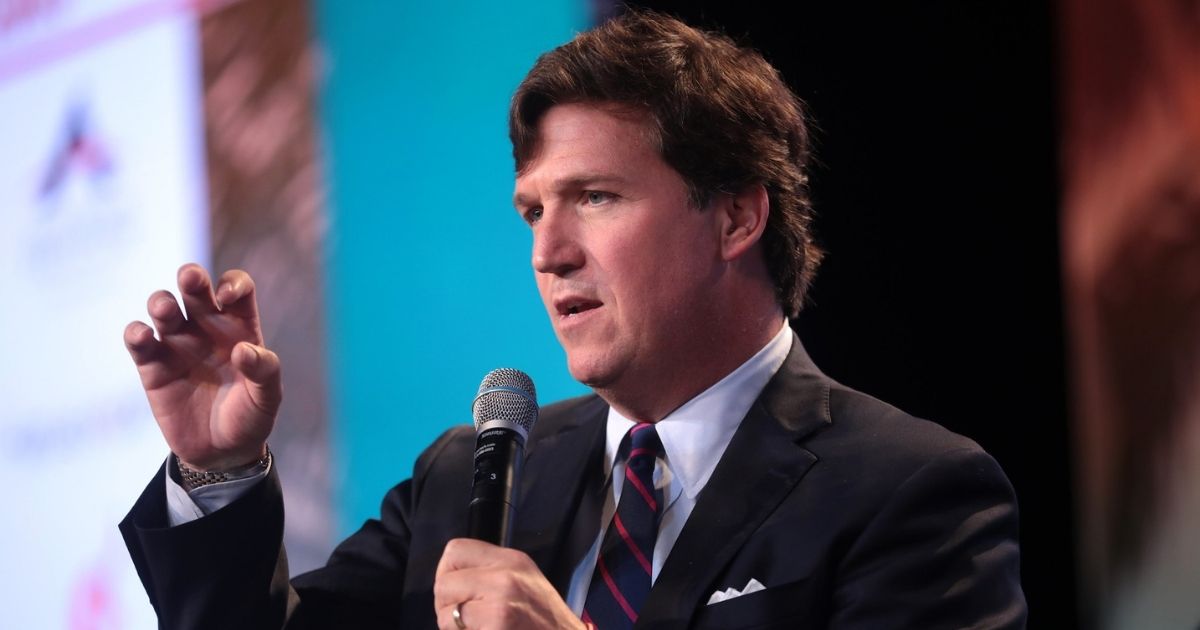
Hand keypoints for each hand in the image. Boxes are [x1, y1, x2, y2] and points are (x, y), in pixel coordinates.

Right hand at [123, 263, 280, 470]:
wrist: (222, 452)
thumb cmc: (250, 417)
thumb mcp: (268, 398)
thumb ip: (264, 372)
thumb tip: (243, 350)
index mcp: (240, 328)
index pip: (236, 289)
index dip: (232, 284)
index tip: (227, 298)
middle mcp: (207, 329)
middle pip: (195, 290)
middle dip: (191, 277)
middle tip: (190, 278)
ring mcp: (178, 345)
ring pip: (164, 310)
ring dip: (161, 302)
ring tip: (165, 311)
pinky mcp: (153, 367)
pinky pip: (139, 342)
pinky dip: (136, 334)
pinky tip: (142, 336)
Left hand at [434, 538, 585, 629]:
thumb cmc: (545, 624)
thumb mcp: (525, 582)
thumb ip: (492, 573)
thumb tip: (455, 577)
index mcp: (512, 560)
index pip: (456, 550)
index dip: (447, 573)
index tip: (457, 591)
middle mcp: (506, 576)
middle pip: (444, 582)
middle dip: (446, 605)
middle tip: (465, 619)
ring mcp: (500, 603)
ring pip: (445, 610)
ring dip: (453, 626)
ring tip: (478, 628)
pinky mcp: (496, 624)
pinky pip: (455, 629)